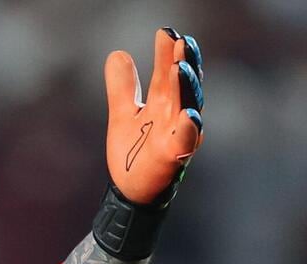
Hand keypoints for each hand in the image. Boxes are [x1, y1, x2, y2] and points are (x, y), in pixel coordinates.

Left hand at [104, 28, 204, 205]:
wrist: (130, 189)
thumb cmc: (134, 151)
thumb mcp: (123, 113)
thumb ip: (122, 87)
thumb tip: (117, 53)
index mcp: (165, 103)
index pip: (169, 72)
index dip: (169, 53)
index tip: (166, 31)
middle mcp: (176, 115)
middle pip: (184, 85)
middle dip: (184, 62)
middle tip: (180, 41)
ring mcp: (178, 135)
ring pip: (189, 107)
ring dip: (187, 87)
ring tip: (181, 67)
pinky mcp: (174, 157)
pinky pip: (186, 142)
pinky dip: (189, 129)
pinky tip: (189, 116)